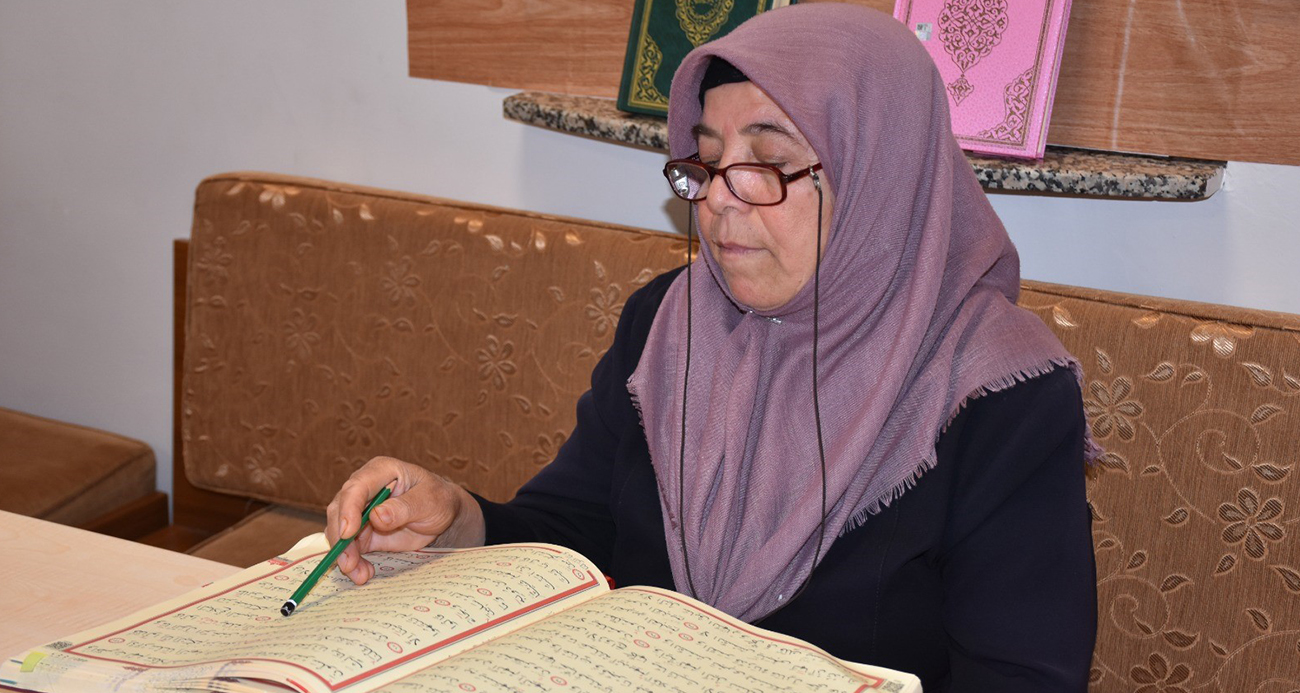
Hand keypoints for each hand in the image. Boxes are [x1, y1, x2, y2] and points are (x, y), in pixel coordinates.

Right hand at [325, 456, 484, 584]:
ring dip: (344, 554)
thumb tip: (376, 516)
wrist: (441, 514)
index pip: (356, 487)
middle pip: (340, 510)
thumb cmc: (437, 499)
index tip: (348, 533)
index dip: (348, 510)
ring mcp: (359, 510)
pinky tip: (363, 574)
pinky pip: (349, 546)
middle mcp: (363, 488)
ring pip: (340, 531)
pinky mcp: (361, 531)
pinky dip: (352, 561)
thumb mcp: (429, 501)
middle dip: (341, 538)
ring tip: (359, 575)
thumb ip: (404, 508)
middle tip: (349, 562)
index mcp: (380, 471)